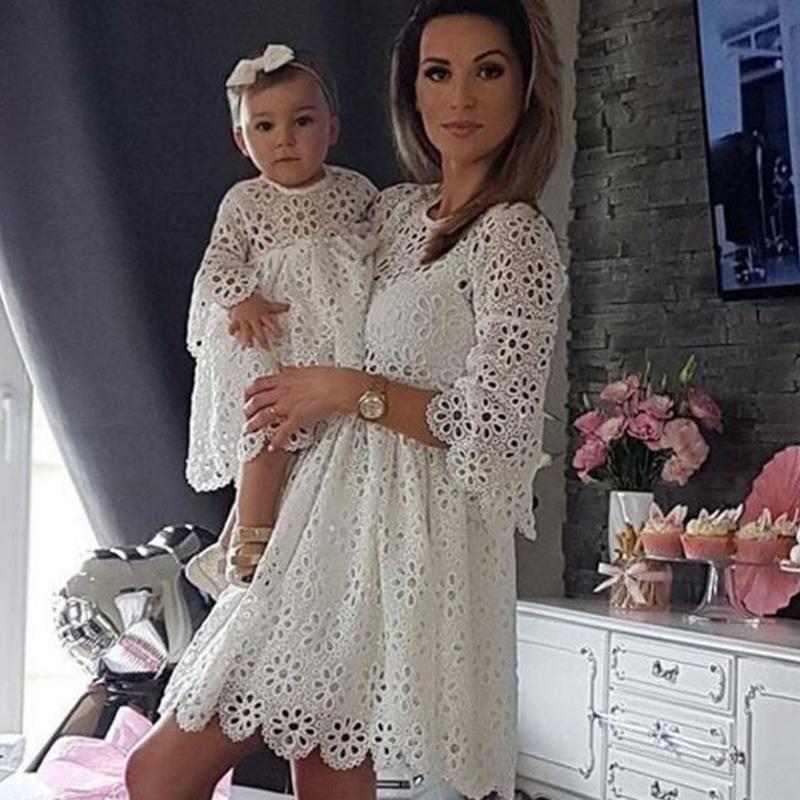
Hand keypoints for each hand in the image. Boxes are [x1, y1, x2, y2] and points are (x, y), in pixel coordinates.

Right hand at [228, 296, 289, 348]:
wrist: (240, 292)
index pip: (271, 324)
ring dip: (248, 339)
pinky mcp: (236, 319)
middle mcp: (254, 319)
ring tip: (249, 346)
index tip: (279, 336)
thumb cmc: (253, 299)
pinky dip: (232, 330)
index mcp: (262, 315)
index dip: (276, 330)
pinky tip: (231, 334)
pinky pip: (233, 325)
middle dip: (262, 340)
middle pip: (259, 331)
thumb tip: (288, 307)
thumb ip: (277, 307)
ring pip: (246, 331)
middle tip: (266, 348)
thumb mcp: (266, 303)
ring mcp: (245, 320)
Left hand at [244, 366, 366, 448]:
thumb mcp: (306, 369)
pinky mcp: (297, 418)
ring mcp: (288, 405)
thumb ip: (292, 370)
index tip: (247, 396)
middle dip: (248, 409)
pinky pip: (282, 432)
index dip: (250, 391)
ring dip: (254, 424)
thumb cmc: (329, 377)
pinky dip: (276, 440)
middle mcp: (283, 391)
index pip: (259, 383)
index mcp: (285, 378)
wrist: (340, 386)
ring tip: (249, 430)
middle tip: (245, 414)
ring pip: (264, 416)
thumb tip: (284, 368)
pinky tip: (272, 446)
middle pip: (257, 401)